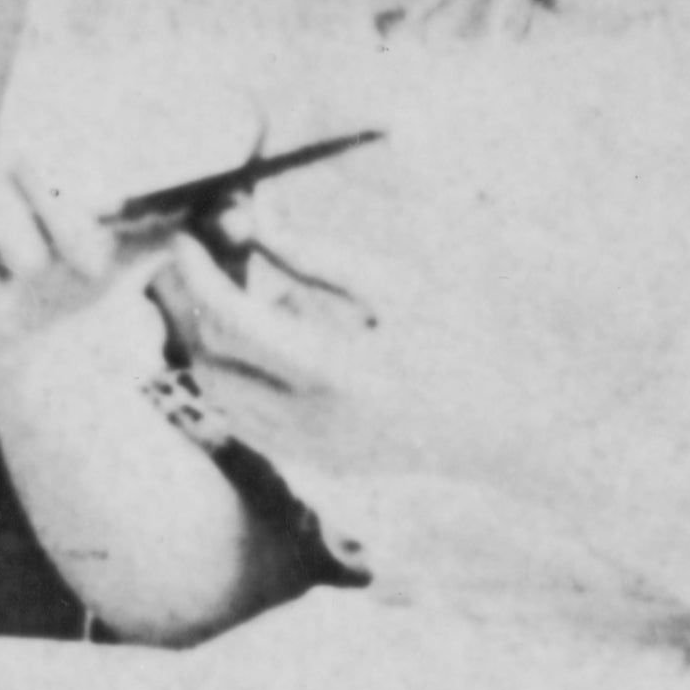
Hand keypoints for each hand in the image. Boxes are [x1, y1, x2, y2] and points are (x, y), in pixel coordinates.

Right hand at [0, 167, 149, 374]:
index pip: (27, 167)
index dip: (52, 208)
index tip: (86, 262)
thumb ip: (165, 230)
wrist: (41, 349)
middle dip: (7, 230)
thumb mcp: (126, 262)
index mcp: (30, 188)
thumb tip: (223, 206)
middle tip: (32, 272)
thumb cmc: (84, 295)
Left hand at [152, 229, 588, 515]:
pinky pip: (245, 420)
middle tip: (203, 264)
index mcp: (334, 371)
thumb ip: (315, 257)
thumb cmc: (458, 340)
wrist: (502, 427)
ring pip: (219, 396)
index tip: (186, 239)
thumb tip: (251, 225)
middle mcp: (312, 422)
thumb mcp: (393, 285)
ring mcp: (309, 452)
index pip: (231, 320)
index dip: (199, 275)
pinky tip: (264, 345)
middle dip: (195, 307)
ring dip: (211, 343)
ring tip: (239, 299)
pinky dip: (236, 379)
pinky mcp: (313, 464)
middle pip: (211, 360)